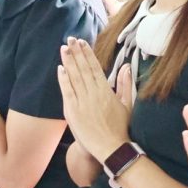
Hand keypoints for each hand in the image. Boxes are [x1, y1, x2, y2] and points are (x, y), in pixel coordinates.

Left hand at [57, 38, 132, 161]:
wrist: (110, 149)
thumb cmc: (120, 127)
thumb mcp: (126, 104)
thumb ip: (125, 84)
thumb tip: (126, 66)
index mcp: (105, 91)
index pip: (94, 67)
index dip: (87, 54)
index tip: (82, 42)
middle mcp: (93, 94)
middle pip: (82, 69)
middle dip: (76, 53)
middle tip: (70, 39)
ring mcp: (82, 103)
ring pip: (74, 77)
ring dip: (68, 62)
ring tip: (64, 48)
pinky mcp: (73, 112)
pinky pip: (67, 92)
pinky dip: (63, 79)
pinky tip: (60, 68)